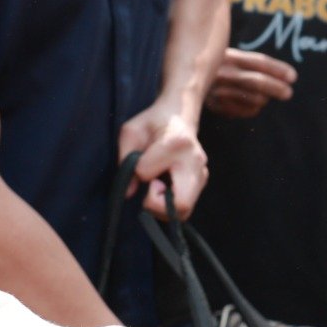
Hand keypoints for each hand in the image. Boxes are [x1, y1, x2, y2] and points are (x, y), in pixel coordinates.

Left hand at [118, 99, 207, 218]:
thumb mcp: (131, 132)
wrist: (180, 115)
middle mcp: (194, 161)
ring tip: (156, 187)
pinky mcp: (202, 180)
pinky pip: (186, 206)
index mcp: (175, 144)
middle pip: (181, 205)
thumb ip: (124, 159)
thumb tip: (128, 193)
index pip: (146, 172)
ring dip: (163, 207)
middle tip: (150, 187)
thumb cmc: (153, 122)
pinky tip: (164, 188)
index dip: (137, 171)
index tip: (139, 160)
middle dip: (157, 205)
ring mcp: (202, 172)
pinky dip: (170, 205)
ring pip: (184, 211)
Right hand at [206, 48, 295, 119]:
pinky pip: (244, 111)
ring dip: (264, 99)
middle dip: (276, 88)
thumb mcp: (233, 58)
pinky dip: (253, 109)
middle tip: (288, 93)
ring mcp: (217, 91)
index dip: (277, 70)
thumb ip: (256, 65)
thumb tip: (290, 77)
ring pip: (253, 99)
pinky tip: (251, 104)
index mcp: (229, 56)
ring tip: (264, 97)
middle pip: (256, 82)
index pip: (258, 62)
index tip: (293, 77)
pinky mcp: (215, 106)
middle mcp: (222, 73)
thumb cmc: (220, 68)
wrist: (186, 79)